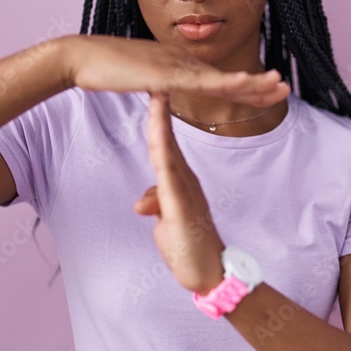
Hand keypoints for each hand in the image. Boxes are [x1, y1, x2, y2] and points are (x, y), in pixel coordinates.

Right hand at [64, 35, 288, 106]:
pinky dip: (226, 83)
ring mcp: (175, 65)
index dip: (244, 85)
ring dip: (252, 83)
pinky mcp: (165, 74)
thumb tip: (161, 90)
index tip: (266, 90)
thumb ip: (155, 84)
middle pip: (227, 75)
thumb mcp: (138, 78)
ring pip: (222, 77)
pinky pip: (201, 81)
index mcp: (178, 63)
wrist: (81, 58)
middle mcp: (182, 61)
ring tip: (278, 86)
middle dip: (258, 83)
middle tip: (285, 87)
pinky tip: (245, 85)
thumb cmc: (104, 69)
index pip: (218, 78)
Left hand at [133, 91, 225, 294]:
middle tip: (154, 77)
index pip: (165, 144)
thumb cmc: (188, 248)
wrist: (208, 273)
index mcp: (180, 181)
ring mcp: (183, 190)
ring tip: (156, 94)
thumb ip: (156, 206)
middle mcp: (184, 180)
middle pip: (167, 138)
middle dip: (160, 109)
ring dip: (160, 122)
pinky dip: (163, 150)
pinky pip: (168, 172)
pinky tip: (157, 134)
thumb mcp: (166, 223)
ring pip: (168, 149)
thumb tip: (142, 202)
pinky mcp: (180, 204)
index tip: (152, 94)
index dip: (158, 119)